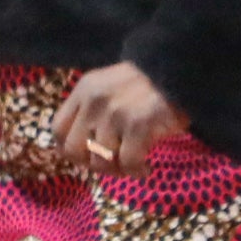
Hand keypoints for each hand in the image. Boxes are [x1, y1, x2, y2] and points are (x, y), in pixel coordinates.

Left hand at [51, 63, 186, 173]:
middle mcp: (95, 101)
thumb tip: (82, 149)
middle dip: (91, 164)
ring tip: (132, 165)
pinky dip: (136, 171)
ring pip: (100, 161)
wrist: (182, 69)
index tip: (87, 156)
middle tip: (111, 164)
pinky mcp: (138, 126)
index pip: (57, 129)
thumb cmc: (148, 83)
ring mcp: (115, 114)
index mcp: (84, 90)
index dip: (69, 149)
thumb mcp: (110, 87)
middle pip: (74, 150)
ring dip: (117, 170)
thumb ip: (92, 109)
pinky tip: (145, 168)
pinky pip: (128, 163)